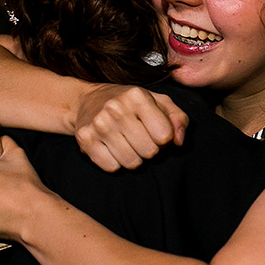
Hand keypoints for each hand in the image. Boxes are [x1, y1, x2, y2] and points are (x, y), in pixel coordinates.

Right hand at [74, 85, 188, 171]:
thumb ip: (178, 118)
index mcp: (137, 96)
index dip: (164, 139)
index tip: (154, 131)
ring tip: (127, 143)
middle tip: (140, 139)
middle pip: (149, 152)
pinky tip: (111, 148)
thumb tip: (179, 142)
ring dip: (133, 158)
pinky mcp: (85, 139)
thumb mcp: (158, 101)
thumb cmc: (129, 103)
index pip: (165, 136)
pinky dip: (115, 162)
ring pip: (131, 163)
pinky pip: (112, 167)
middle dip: (149, 149)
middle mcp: (116, 108)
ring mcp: (99, 124)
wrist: (87, 100)